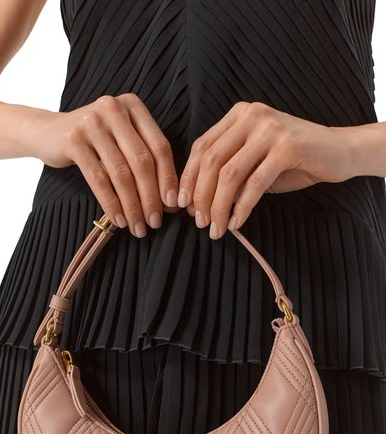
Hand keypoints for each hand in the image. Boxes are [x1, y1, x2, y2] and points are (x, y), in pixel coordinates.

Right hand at [31, 93, 180, 236]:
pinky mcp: (73, 140)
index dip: (168, 178)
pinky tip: (118, 220)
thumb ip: (144, 160)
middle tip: (155, 222)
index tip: (173, 205)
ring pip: (121, 173)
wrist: (47, 133)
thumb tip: (171, 201)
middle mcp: (113, 108)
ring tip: (137, 226)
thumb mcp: (121, 140)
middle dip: (151, 197)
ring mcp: (91, 122)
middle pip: (142, 161)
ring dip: (132, 205)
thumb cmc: (95, 142)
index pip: (160, 147)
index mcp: (133, 106)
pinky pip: (98, 179)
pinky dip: (111, 203)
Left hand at [177, 101, 355, 238]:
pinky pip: (255, 183)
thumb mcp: (255, 161)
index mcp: (239, 115)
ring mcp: (270, 130)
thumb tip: (198, 203)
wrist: (339, 152)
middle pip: (211, 161)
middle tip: (200, 223)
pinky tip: (237, 222)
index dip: (189, 178)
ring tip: (217, 228)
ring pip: (229, 174)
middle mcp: (252, 116)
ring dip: (219, 206)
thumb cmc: (294, 160)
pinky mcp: (288, 148)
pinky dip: (242, 207)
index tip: (183, 205)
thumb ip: (229, 173)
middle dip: (201, 196)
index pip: (201, 147)